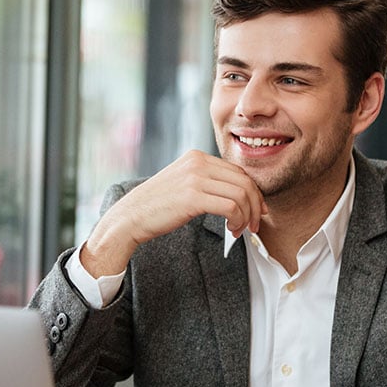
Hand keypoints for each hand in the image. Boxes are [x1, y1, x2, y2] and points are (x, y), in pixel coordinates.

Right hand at [81, 150, 266, 276]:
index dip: (253, 193)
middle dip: (255, 205)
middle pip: (244, 181)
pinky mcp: (193, 197)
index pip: (238, 171)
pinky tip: (231, 230)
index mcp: (196, 157)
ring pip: (241, 194)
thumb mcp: (183, 184)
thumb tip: (238, 194)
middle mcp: (197, 162)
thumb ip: (206, 182)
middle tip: (255, 224)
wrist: (130, 217)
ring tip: (240, 230)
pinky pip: (231, 206)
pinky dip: (237, 220)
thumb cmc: (157, 206)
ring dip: (247, 216)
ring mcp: (195, 178)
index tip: (256, 211)